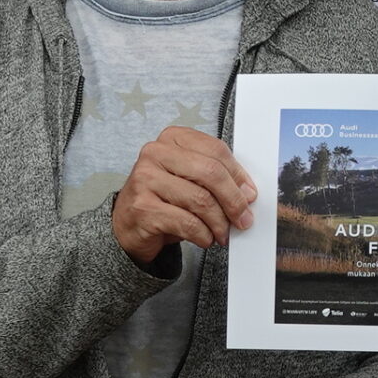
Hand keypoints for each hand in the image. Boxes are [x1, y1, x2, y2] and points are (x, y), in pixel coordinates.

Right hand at [113, 127, 255, 263]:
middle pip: (210, 173)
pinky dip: (203, 235)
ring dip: (219, 222)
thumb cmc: (163, 199)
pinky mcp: (143, 208)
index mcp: (172, 139)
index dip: (239, 175)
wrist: (128, 224)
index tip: (249, 195)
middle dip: (234, 200)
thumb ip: (217, 179)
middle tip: (242, 219)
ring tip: (222, 233)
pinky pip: (187, 223)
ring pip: (201, 200)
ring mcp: (146, 179)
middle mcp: (156, 153)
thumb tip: (248, 193)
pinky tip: (205, 238)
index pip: (216, 150)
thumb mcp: (190, 180)